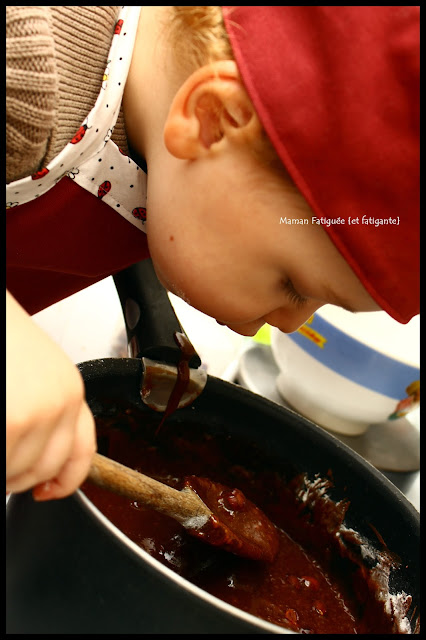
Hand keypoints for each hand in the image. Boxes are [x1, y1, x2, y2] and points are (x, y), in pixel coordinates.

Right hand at [6, 290, 96, 499]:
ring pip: (15, 473)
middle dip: (14, 475)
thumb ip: (39, 411)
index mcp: (69, 388)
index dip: (65, 480)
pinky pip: (2, 467)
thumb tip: (35, 468)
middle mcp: (61, 401)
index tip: (46, 491)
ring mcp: (35, 413)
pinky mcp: (9, 422)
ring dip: (2, 467)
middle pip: (43, 471)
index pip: (80, 453)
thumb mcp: (30, 370)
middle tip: (2, 449)